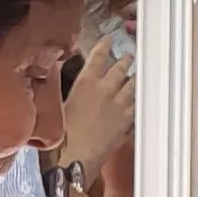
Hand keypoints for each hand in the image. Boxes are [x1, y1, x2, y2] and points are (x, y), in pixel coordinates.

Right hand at [61, 38, 135, 171]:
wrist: (74, 157)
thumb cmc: (58, 134)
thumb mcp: (57, 105)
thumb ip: (66, 90)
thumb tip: (65, 82)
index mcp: (86, 82)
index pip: (98, 56)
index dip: (105, 45)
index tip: (110, 39)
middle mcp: (106, 89)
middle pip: (120, 68)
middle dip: (125, 60)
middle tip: (129, 55)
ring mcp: (120, 105)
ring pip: (133, 84)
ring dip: (135, 78)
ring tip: (137, 74)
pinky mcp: (128, 121)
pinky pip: (137, 105)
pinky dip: (138, 99)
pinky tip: (140, 99)